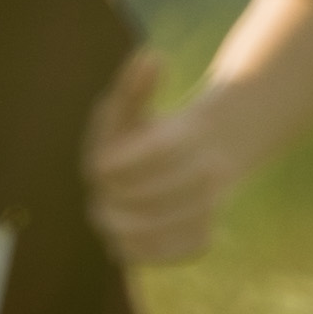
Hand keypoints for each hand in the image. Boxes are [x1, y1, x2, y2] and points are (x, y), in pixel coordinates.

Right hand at [84, 47, 238, 265]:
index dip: (144, 153)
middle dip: (173, 183)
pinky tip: (216, 222)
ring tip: (216, 191)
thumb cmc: (155, 131)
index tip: (178, 134)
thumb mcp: (142, 103)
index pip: (108, 167)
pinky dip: (193, 240)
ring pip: (148, 234)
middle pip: (130, 203)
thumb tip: (151, 58)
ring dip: (186, 212)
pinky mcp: (147, 255)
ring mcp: (120, 236)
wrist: (175, 169)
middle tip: (211, 166)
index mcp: (95, 165)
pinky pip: (168, 254)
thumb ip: (139, 82)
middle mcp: (99, 205)